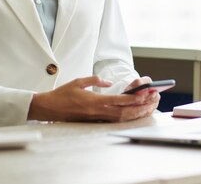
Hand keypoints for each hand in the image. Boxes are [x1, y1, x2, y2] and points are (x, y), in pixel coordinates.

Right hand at [27, 76, 158, 122]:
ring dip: (134, 114)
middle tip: (152, 103)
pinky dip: (124, 118)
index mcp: (94, 100)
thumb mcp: (79, 81)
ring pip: (120, 118)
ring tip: (147, 109)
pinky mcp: (93, 121)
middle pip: (123, 112)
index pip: (118, 100)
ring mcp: (95, 118)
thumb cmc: (62, 94)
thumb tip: (108, 82)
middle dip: (139, 108)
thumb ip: (95, 79)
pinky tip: (132, 115)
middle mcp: (97, 111)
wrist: (49, 108)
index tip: (144, 95)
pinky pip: (112, 121)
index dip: (133, 99)